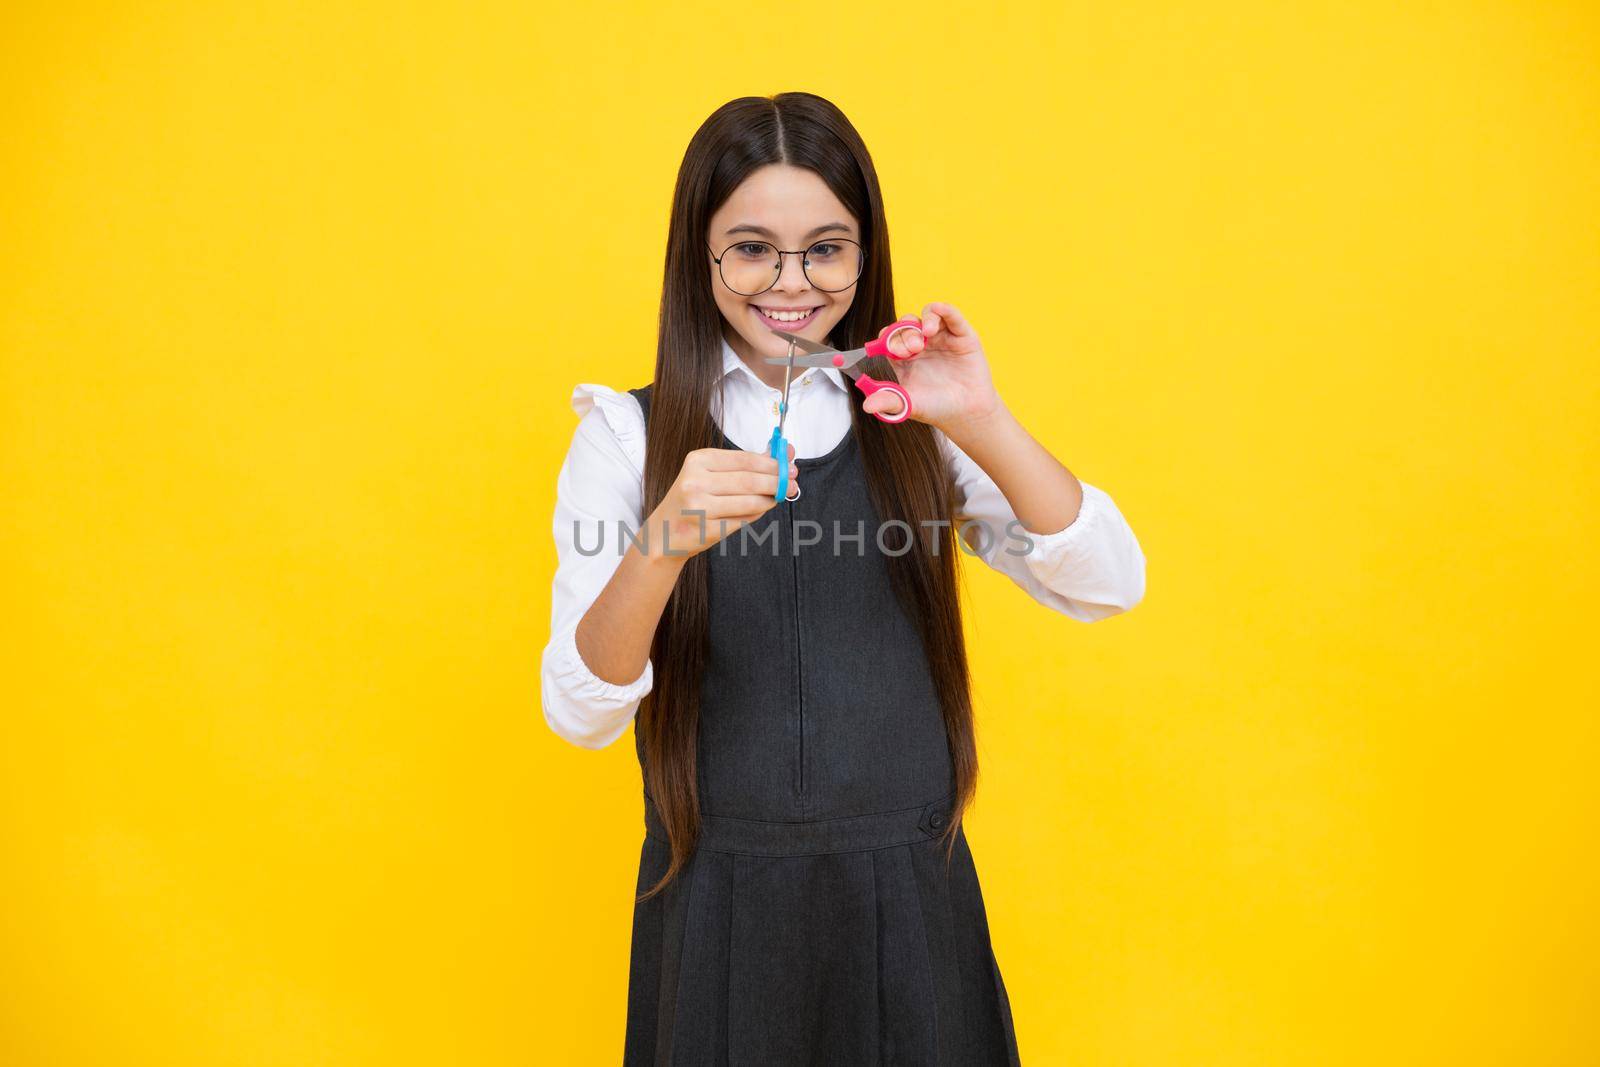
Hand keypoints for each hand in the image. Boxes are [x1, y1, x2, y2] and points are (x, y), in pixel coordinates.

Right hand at [642, 443, 797, 560]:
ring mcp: (698, 507)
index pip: (744, 459)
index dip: (772, 464)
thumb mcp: (712, 475)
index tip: (790, 466)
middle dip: (777, 482)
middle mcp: (695, 481)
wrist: (664, 534)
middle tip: (794, 483)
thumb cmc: (693, 501)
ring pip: (749, 502)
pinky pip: (742, 520)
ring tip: (778, 498)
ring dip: (769, 500)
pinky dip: (756, 515)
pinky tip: (759, 511)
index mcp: (698, 460)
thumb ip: (748, 464)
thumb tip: (785, 452)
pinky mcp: (705, 529)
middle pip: (749, 480)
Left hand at [859, 301, 1003, 430]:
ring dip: (925, 319)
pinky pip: (952, 316)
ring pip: (928, 314)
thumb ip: (888, 401)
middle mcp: (921, 344)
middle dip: (906, 332)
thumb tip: (867, 406)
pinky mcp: (962, 335)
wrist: (967, 413)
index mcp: (903, 357)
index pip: (889, 338)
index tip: (893, 350)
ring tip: (927, 332)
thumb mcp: (909, 404)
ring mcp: (941, 338)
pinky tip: (940, 310)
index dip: (888, 339)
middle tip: (913, 348)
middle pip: (907, 324)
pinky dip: (945, 310)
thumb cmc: (937, 407)